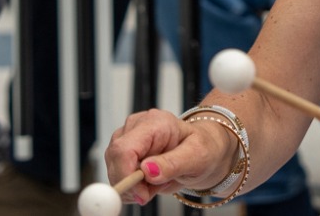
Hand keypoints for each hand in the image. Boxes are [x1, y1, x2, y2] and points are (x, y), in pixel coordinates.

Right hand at [102, 109, 239, 205]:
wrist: (205, 150)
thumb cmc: (204, 149)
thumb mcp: (197, 158)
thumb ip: (172, 164)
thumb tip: (147, 170)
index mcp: (155, 123)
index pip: (125, 149)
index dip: (127, 175)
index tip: (141, 195)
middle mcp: (136, 126)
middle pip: (115, 159)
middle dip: (130, 184)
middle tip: (151, 194)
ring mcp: (127, 138)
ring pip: (114, 169)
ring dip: (133, 186)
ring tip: (158, 183)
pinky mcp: (124, 151)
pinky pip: (118, 174)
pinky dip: (132, 186)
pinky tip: (150, 183)